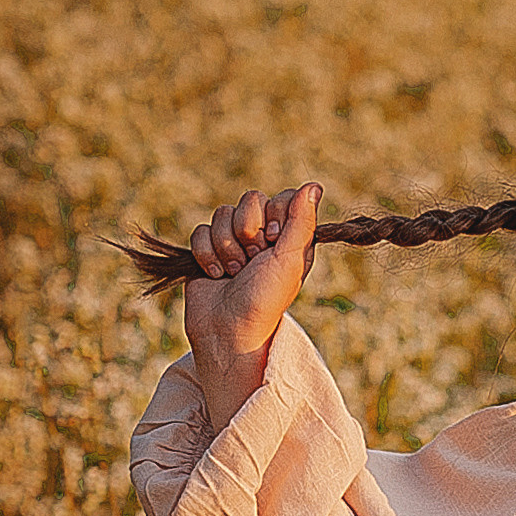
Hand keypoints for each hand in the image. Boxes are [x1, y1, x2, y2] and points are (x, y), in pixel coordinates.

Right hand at [183, 183, 320, 431]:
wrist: (228, 330)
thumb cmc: (265, 300)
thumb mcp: (290, 259)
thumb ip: (301, 220)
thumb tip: (314, 184)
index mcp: (289, 237)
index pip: (281, 197)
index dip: (274, 214)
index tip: (273, 239)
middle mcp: (263, 236)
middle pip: (250, 200)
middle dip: (248, 231)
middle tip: (253, 260)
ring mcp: (233, 242)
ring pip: (222, 213)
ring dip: (227, 245)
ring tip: (235, 272)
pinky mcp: (207, 250)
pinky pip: (200, 230)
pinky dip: (206, 254)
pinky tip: (215, 275)